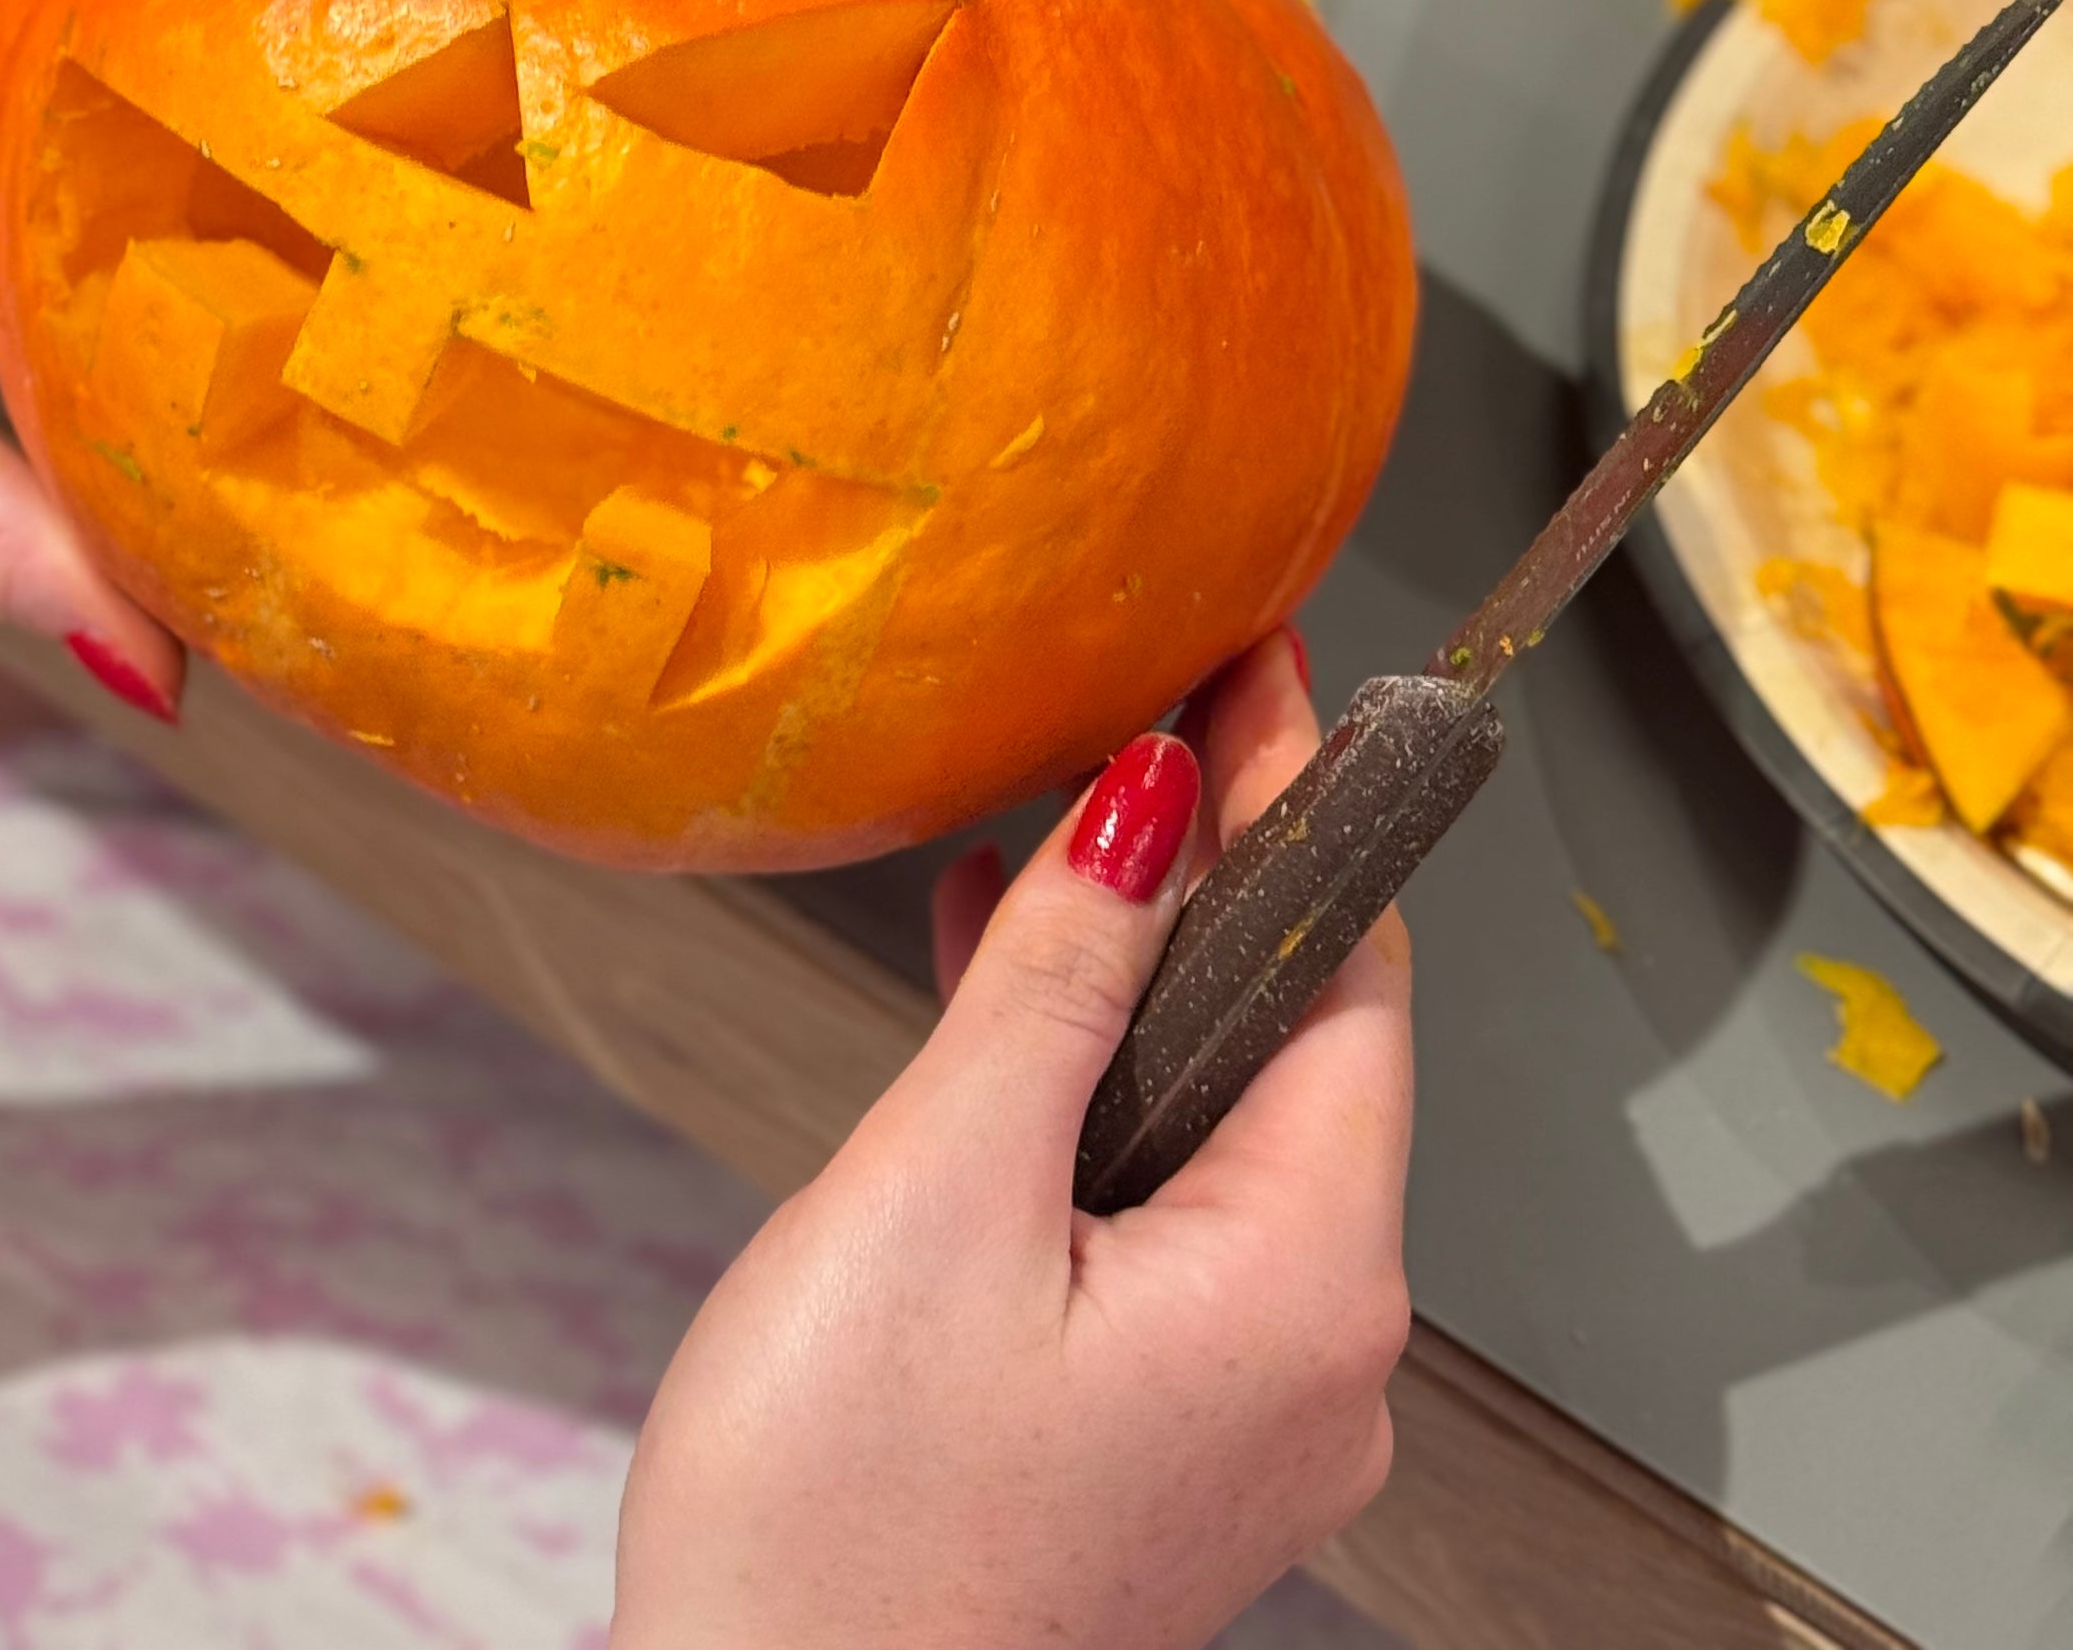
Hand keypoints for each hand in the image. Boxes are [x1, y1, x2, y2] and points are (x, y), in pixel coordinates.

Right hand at [612, 635, 1413, 1649]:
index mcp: (1308, 1287)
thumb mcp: (939, 1186)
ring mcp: (1243, 1419)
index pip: (1347, 969)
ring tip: (1043, 846)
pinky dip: (1094, 1108)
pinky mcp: (1160, 1450)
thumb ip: (1055, 977)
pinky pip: (1164, 1223)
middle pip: (1295, 1046)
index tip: (1261, 655)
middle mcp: (1319, 1363)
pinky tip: (997, 1023)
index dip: (1304, 794)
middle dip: (1213, 877)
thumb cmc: (839, 1531)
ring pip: (1220, 1131)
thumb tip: (1153, 803)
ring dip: (1134, 987)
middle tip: (1144, 710)